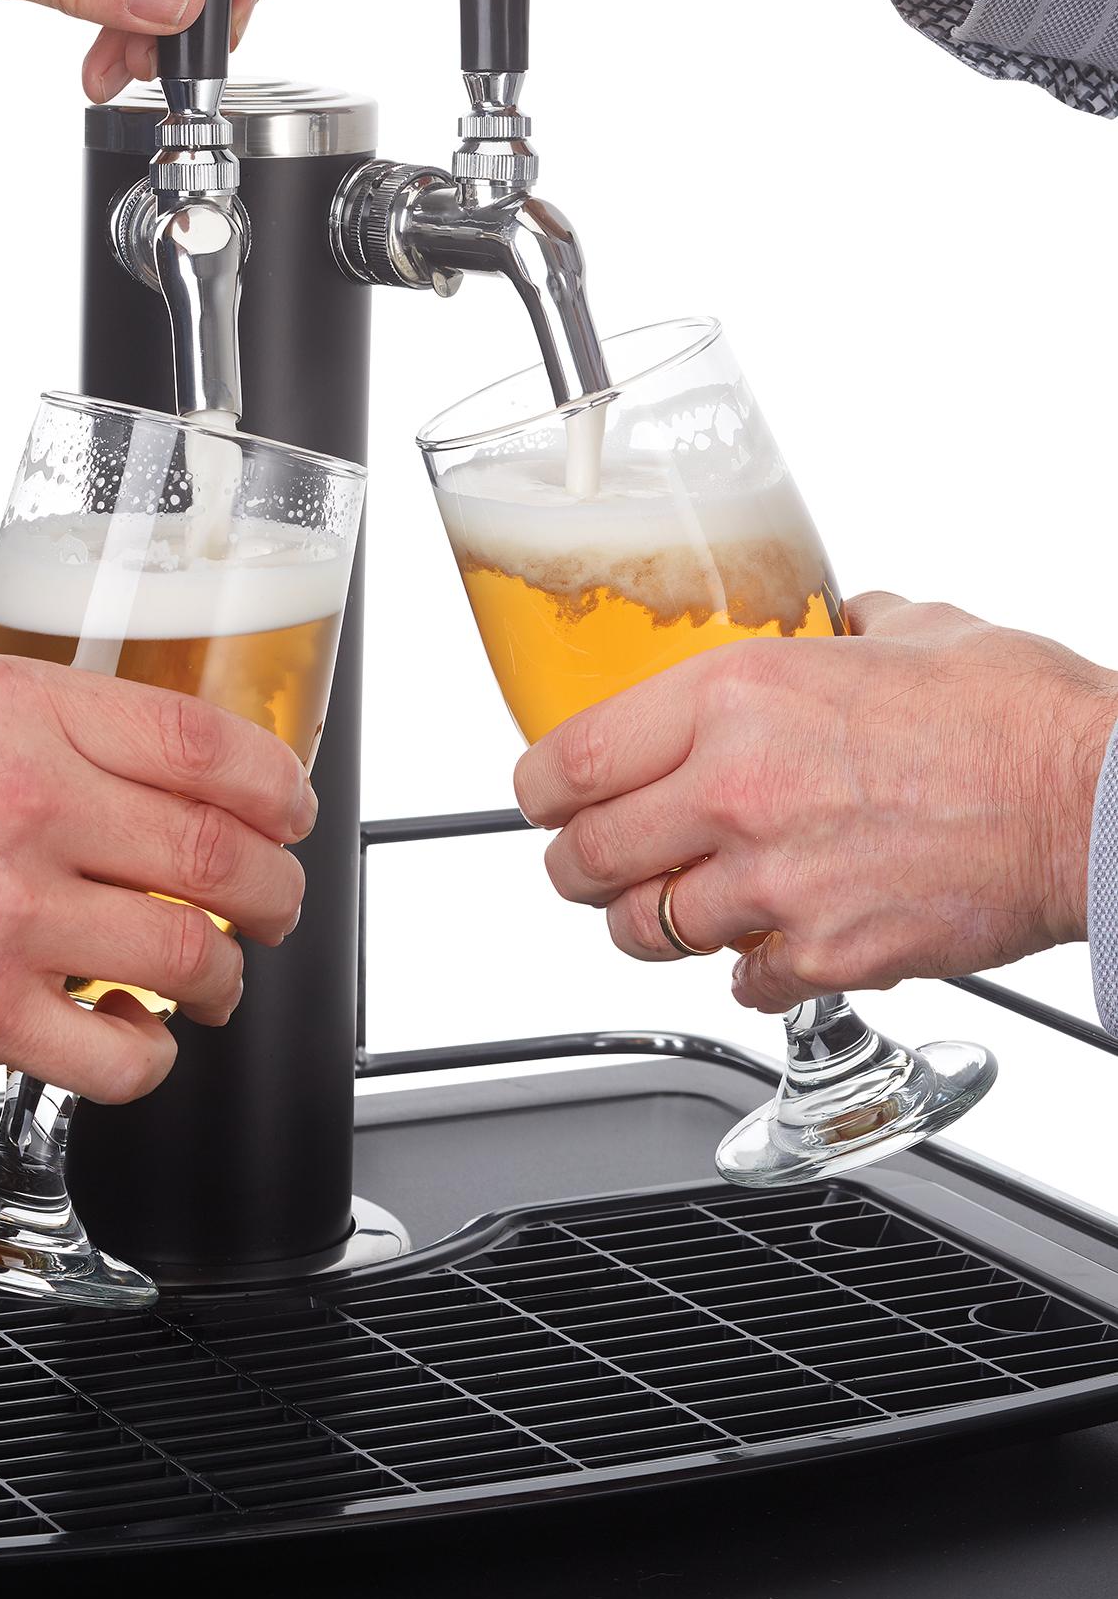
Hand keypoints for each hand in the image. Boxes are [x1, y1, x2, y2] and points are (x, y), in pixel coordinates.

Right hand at [0, 657, 312, 1099]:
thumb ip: (14, 726)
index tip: (290, 809)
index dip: (275, 785)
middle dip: (276, 892)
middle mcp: (29, 805)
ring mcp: (11, 915)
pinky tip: (135, 1043)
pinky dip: (151, 1059)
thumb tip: (97, 754)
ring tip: (216, 983)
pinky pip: (121, 1055)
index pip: (201, 742)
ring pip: (190, 957)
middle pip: (219, 855)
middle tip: (275, 905)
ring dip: (226, 980)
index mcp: (17, 711)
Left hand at [514, 595, 1117, 1014]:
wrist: (1096, 802)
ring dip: (645, 923)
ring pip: (644, 929)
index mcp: (737, 696)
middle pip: (585, 856)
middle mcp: (737, 789)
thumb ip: (846, 627)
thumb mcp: (912, 628)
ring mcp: (775, 881)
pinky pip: (740, 979)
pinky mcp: (825, 952)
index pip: (569, 759)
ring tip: (667, 909)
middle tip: (588, 861)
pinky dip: (745, 968)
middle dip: (574, 865)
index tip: (539, 798)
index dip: (536, 790)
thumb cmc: (1019, 717)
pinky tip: (767, 943)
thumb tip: (836, 619)